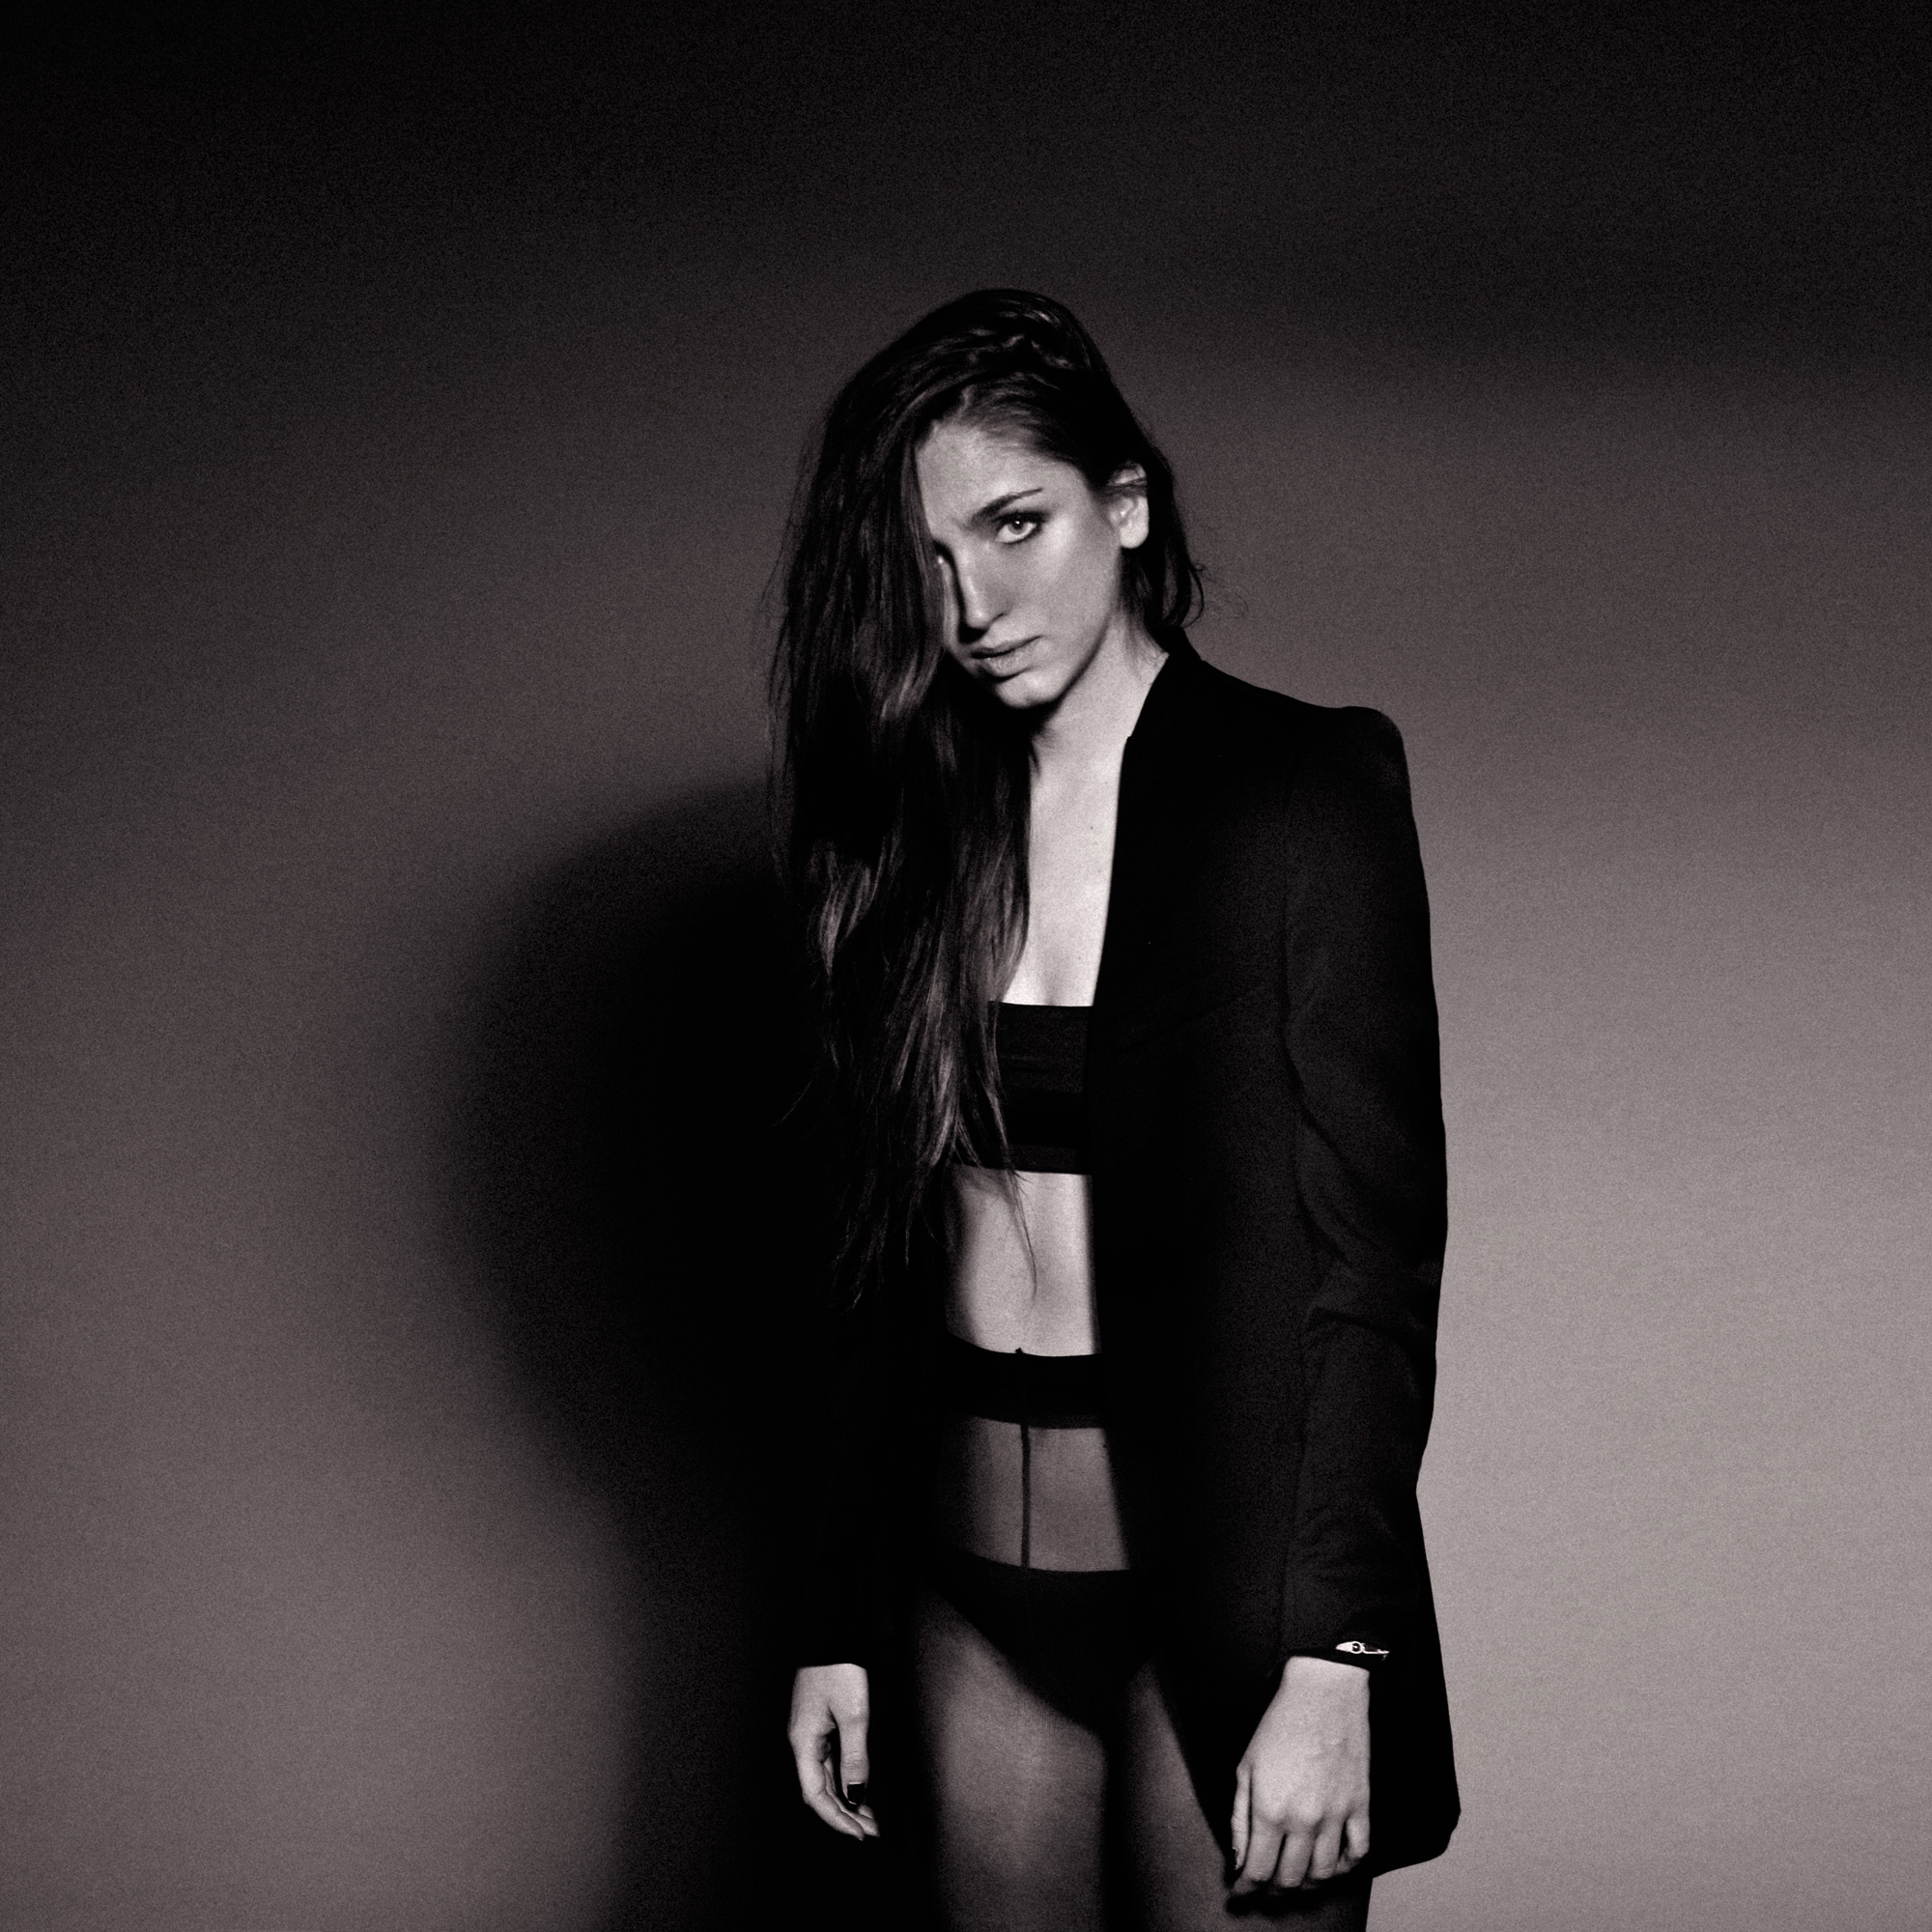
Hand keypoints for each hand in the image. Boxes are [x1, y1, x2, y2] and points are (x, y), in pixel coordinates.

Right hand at [788, 1663, 880, 1840]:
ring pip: (825, 1776)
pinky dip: (844, 1778)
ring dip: (846, 1799)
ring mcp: (809, 1730)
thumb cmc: (840, 1668)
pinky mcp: (819, 1721)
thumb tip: (855, 1793)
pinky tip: (859, 1787)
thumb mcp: (854, 1714)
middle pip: (819, 1789)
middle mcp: (802, 1739)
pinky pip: (829, 1760)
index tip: (860, 1835)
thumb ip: (855, 1756)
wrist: (833, 1632)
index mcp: (803, 1740)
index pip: (816, 1795)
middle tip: (872, 1832)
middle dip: (844, 1814)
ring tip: (870, 1817)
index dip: (837, 1818)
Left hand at [1229, 1655, 1369, 1894]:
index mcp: (1270, 1810)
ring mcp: (1337, 1815)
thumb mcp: (1245, 1768)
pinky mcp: (1361, 1806)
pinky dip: (1347, 1868)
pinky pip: (1359, 1854)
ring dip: (1307, 1884)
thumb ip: (1239, 1819)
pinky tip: (1333, 1864)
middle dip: (1273, 1892)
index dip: (1246, 1890)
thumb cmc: (1280, 1726)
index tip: (1241, 1894)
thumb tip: (1238, 1860)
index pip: (1258, 1872)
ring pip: (1325, 1874)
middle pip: (1291, 1880)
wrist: (1323, 1694)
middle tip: (1265, 1888)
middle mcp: (1305, 1820)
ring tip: (1295, 1879)